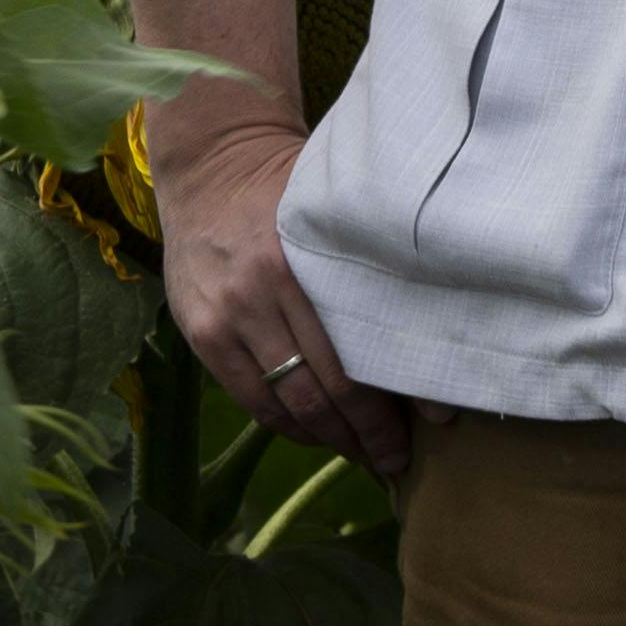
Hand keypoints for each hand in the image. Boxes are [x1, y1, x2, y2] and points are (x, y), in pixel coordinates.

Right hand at [154, 107, 412, 474]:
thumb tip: (426, 333)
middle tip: (395, 459)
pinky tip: (313, 431)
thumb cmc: (290, 189)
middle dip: (361, 435)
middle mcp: (253, 300)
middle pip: (316, 393)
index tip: (423, 432)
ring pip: (280, 404)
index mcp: (294, 270)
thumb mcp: (333, 219)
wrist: (212, 166)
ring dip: (324, 437)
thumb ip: (367, 271)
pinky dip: (282, 422)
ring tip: (360, 453)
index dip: (383, 410)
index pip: (345, 364)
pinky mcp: (198, 334)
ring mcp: (221, 321)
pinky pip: (246, 397)